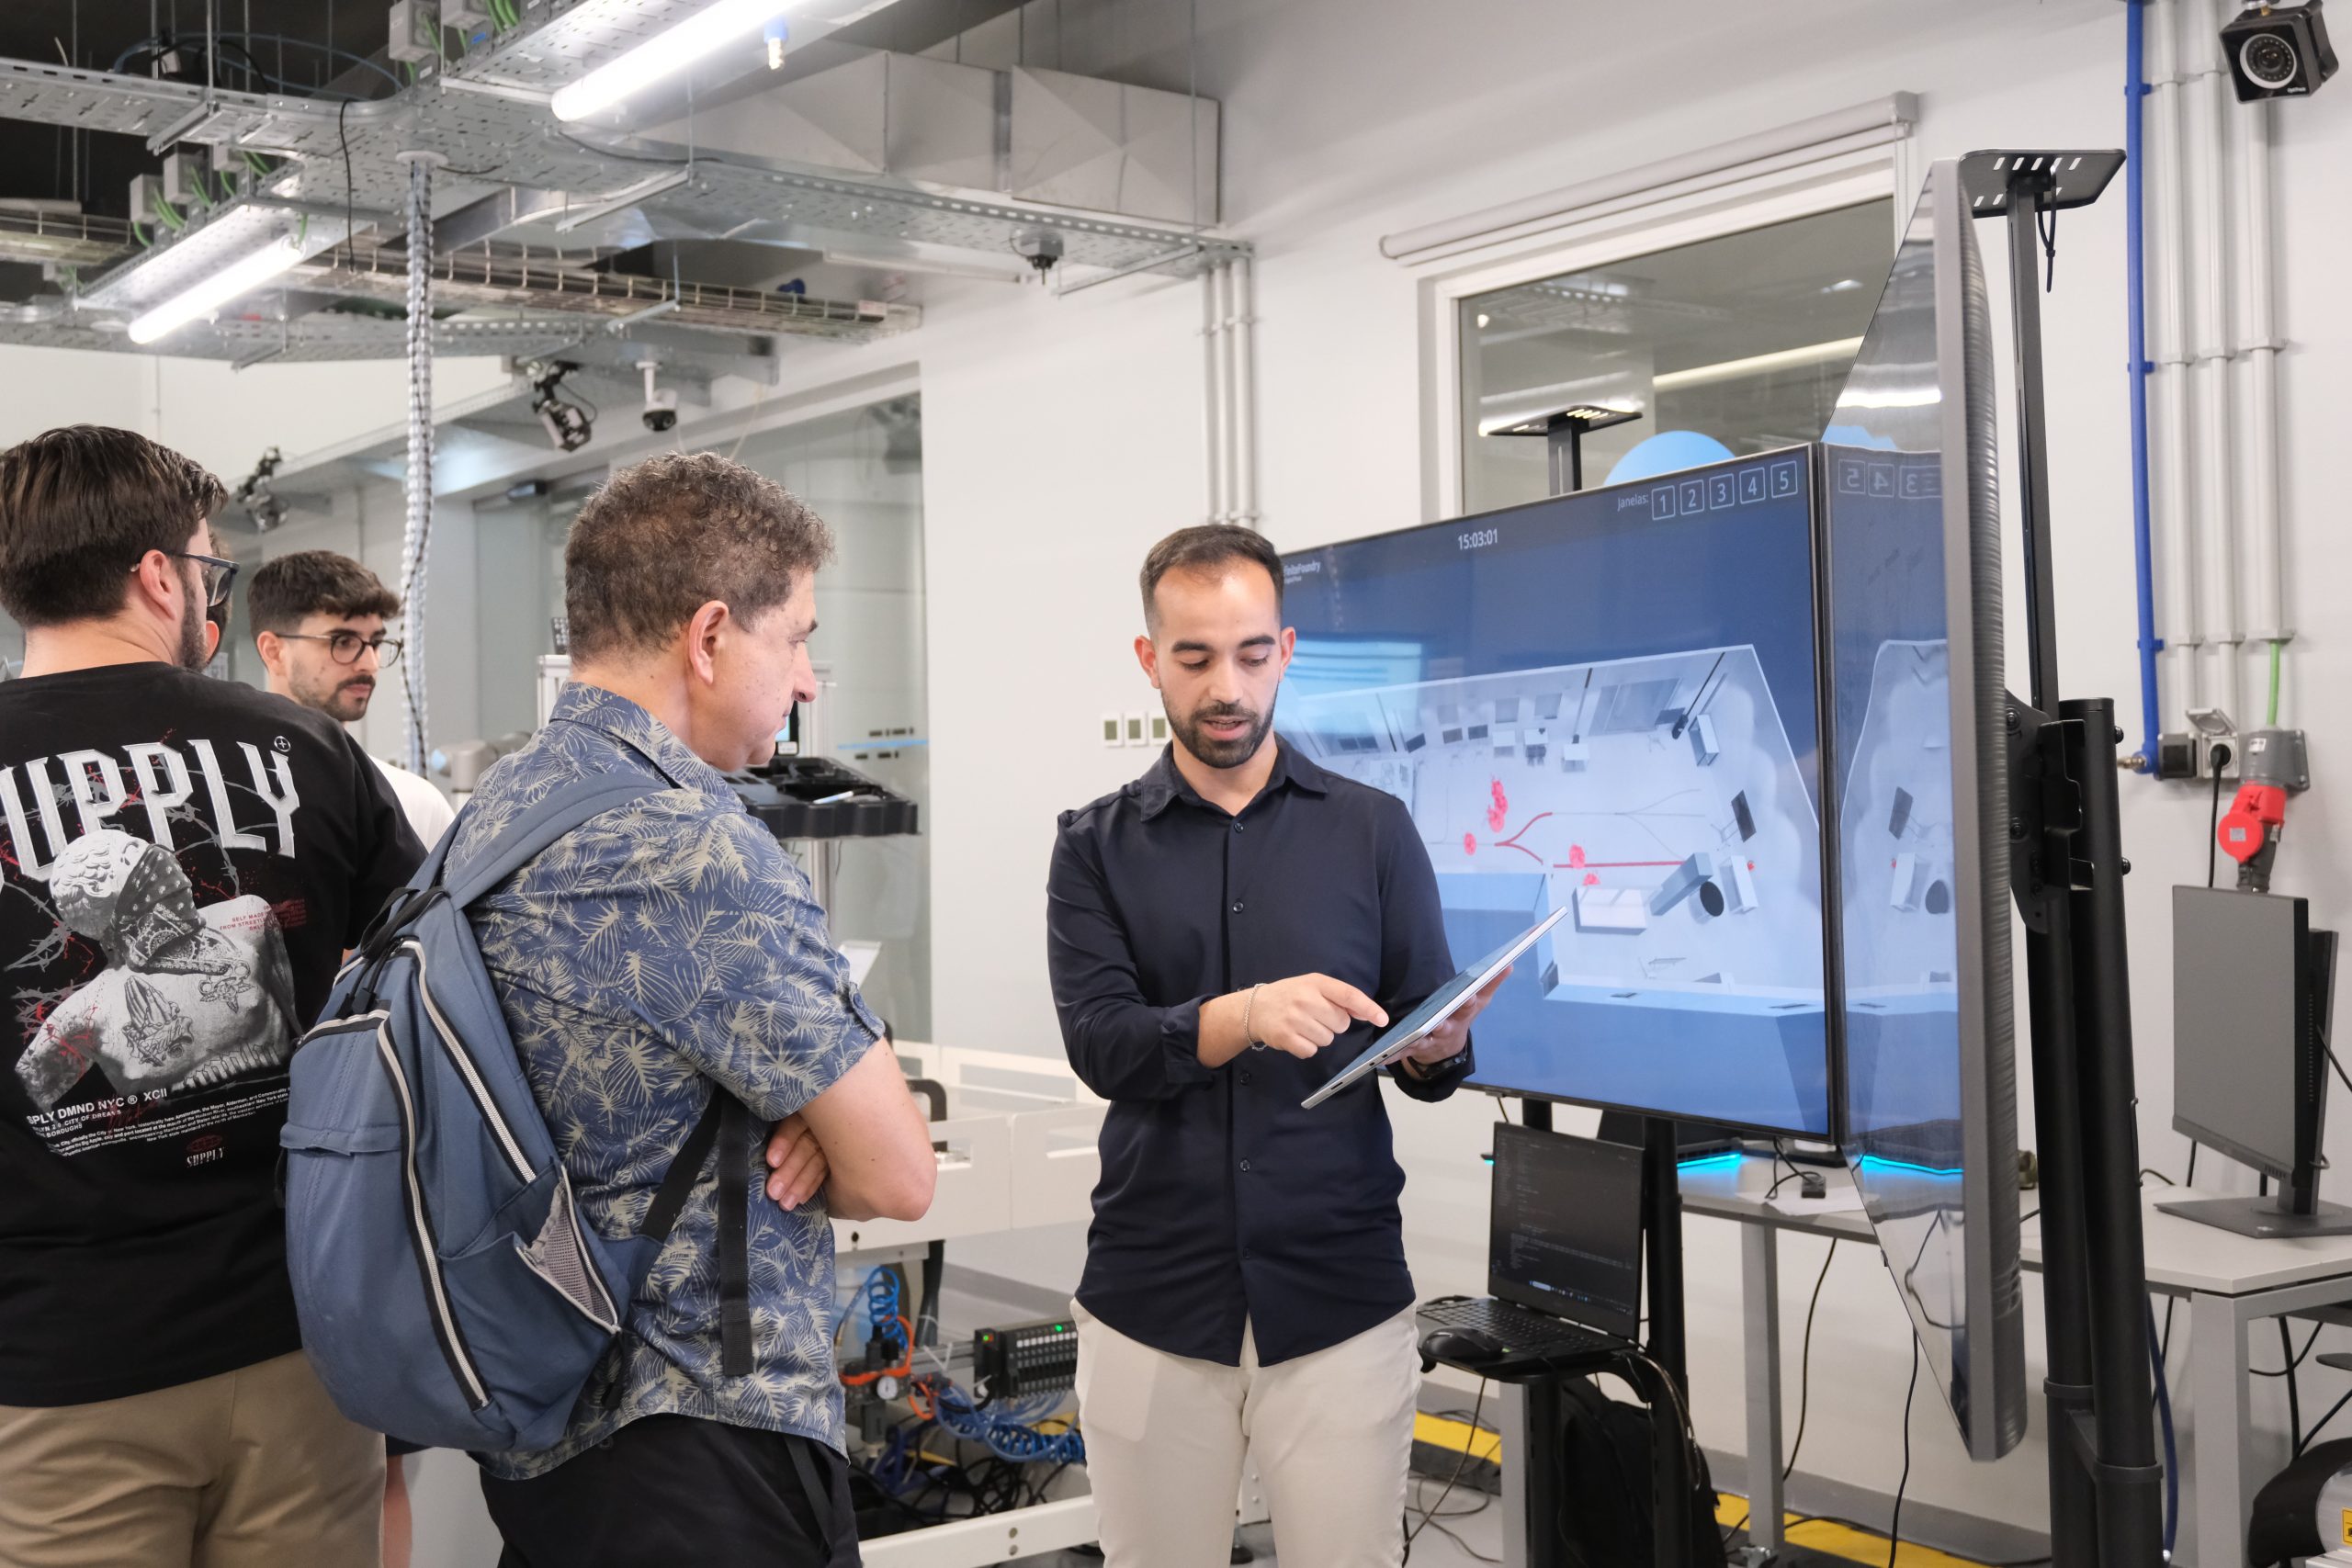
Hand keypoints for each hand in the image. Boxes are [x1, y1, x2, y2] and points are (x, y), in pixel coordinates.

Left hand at [764, 1113, 828, 1209]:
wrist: (828, 1104)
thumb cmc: (790, 1108)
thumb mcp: (783, 1111)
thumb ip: (775, 1123)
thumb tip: (756, 1148)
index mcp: (806, 1107)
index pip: (796, 1124)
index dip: (784, 1141)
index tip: (772, 1161)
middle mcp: (822, 1121)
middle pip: (807, 1146)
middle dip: (790, 1170)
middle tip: (774, 1191)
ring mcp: (832, 1137)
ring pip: (817, 1161)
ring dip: (801, 1184)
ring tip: (786, 1202)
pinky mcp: (837, 1153)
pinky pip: (826, 1171)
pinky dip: (813, 1185)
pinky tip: (802, 1199)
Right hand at [1249, 974, 1388, 1059]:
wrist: (1255, 1008)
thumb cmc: (1289, 996)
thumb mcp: (1312, 986)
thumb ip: (1339, 997)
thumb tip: (1367, 1012)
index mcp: (1316, 983)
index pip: (1349, 995)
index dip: (1368, 1008)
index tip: (1382, 1019)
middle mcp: (1306, 999)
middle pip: (1341, 1023)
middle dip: (1334, 1024)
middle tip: (1316, 1017)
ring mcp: (1295, 1019)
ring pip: (1328, 1039)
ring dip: (1320, 1036)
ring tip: (1304, 1026)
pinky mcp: (1286, 1038)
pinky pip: (1312, 1051)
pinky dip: (1307, 1047)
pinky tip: (1296, 1036)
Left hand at [1401, 966, 1510, 1070]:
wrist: (1447, 1049)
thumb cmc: (1462, 1017)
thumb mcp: (1479, 1002)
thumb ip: (1490, 983)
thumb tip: (1508, 964)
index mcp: (1461, 1016)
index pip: (1467, 1007)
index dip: (1468, 1002)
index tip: (1470, 995)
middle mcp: (1446, 1029)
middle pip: (1444, 1026)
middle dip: (1441, 1024)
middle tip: (1438, 1021)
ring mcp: (1430, 1040)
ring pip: (1422, 1040)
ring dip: (1414, 1039)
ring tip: (1404, 1038)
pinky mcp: (1413, 1048)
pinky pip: (1402, 1051)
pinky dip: (1393, 1055)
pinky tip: (1383, 1057)